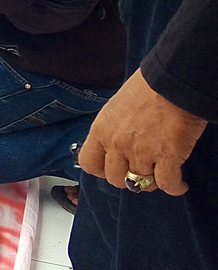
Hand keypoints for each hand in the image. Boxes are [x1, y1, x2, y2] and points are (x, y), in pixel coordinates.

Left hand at [78, 69, 206, 195]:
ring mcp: (141, 153)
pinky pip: (168, 184)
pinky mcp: (167, 157)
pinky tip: (180, 184)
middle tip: (140, 172)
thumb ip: (113, 129)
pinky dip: (175, 187)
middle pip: (115, 179)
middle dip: (128, 179)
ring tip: (161, 176)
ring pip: (141, 184)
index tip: (112, 168)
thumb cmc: (146, 88)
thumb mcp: (116, 107)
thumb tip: (117, 144)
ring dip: (152, 183)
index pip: (89, 163)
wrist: (171, 82)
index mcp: (101, 130)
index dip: (101, 170)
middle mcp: (117, 145)